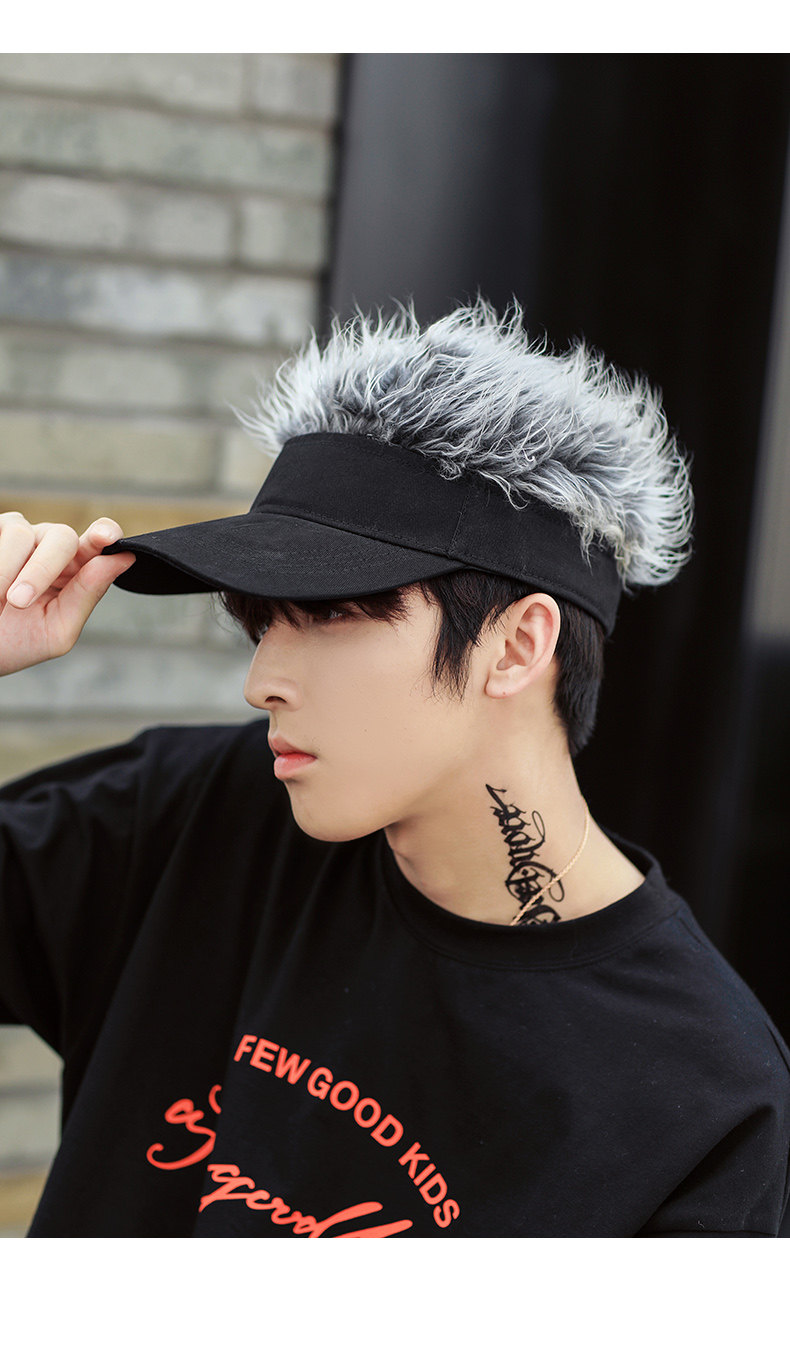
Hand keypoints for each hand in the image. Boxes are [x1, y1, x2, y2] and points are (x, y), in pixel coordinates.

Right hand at [0, 513, 135, 676]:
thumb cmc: (16, 641)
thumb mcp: (56, 630)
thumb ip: (87, 596)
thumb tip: (121, 560)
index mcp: (74, 569)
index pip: (98, 543)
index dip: (106, 533)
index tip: (107, 537)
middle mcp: (49, 545)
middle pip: (63, 537)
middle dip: (42, 570)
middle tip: (19, 602)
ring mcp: (19, 533)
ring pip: (22, 534)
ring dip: (7, 571)